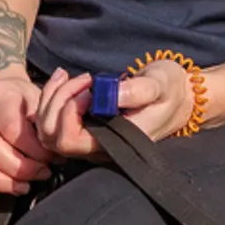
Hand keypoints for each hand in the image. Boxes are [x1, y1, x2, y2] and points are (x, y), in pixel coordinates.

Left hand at [35, 65, 187, 158]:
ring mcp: (89, 141)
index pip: (71, 141)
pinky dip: (52, 97)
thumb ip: (138, 90)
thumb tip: (110, 93)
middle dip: (59, 101)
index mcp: (117, 143)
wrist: (177, 98)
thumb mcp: (161, 84)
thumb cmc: (170, 92)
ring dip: (52, 98)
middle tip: (84, 79)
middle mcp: (99, 148)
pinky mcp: (84, 130)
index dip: (69, 113)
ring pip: (47, 131)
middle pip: (52, 137)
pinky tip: (66, 79)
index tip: (89, 89)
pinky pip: (53, 122)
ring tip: (72, 77)